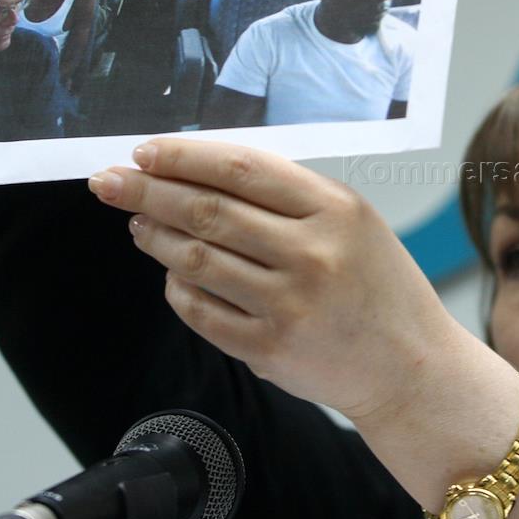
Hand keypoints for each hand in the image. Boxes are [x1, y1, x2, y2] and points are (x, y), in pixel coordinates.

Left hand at [86, 139, 450, 418]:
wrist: (410, 366)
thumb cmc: (380, 288)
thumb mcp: (355, 222)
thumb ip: (291, 197)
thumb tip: (202, 172)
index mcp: (336, 209)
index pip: (241, 167)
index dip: (183, 157)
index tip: (144, 152)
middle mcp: (312, 254)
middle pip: (207, 210)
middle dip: (146, 191)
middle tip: (109, 182)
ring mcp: (288, 304)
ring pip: (195, 259)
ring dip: (154, 237)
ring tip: (138, 224)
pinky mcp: (269, 348)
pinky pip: (200, 310)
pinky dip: (176, 288)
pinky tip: (173, 273)